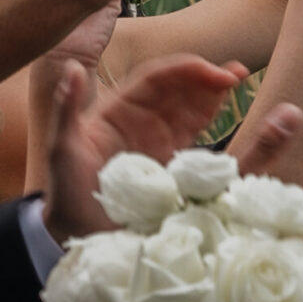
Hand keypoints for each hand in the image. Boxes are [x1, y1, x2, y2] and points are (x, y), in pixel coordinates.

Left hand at [42, 54, 247, 239]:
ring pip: (190, 107)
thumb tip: (73, 67)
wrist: (81, 234)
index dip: (186, 70)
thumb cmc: (66, 191)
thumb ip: (66, 108)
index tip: (216, 72)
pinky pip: (195, 134)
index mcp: (117, 111)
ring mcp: (157, 141)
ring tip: (239, 83)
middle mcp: (140, 121)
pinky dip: (213, 119)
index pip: (156, 79)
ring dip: (214, 92)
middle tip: (239, 73)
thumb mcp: (63, 148)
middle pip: (178, 89)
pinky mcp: (171, 163)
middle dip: (206, 76)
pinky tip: (230, 111)